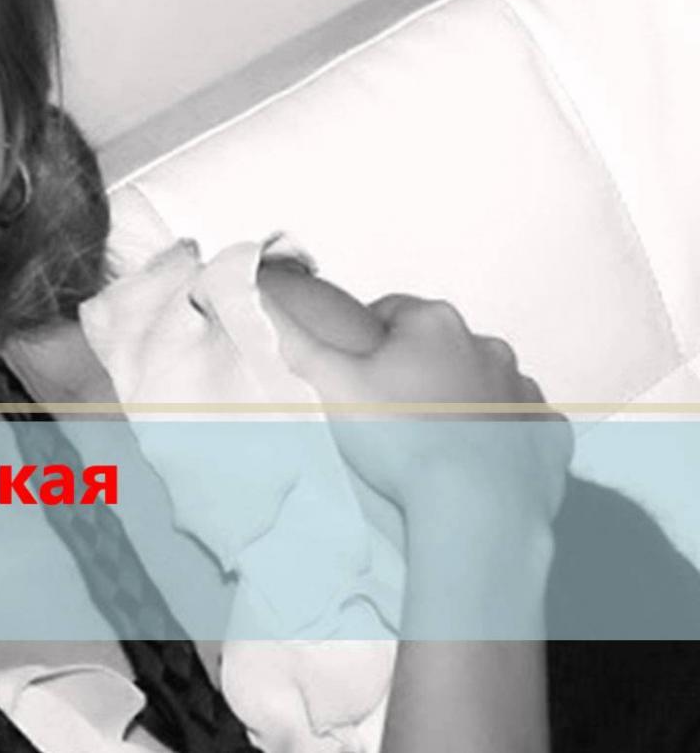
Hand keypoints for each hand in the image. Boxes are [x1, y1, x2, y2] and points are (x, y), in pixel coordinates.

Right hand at [280, 292, 571, 528]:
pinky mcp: (547, 433)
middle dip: (414, 370)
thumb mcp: (328, 383)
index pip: (390, 312)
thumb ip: (293, 337)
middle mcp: (487, 345)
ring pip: (481, 383)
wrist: (476, 510)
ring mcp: (523, 390)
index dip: (365, 344)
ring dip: (457, 400)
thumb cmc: (399, 441)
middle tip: (385, 416)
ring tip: (427, 443)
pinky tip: (472, 461)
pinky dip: (498, 436)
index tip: (354, 382)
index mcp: (434, 322)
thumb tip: (259, 296)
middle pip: (437, 347)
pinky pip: (518, 424)